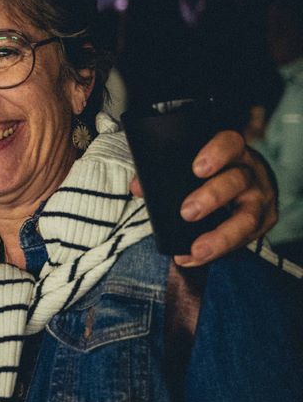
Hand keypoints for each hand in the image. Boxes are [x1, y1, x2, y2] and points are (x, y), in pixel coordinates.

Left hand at [130, 130, 277, 266]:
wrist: (247, 185)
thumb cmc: (213, 173)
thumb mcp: (195, 165)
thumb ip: (164, 173)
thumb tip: (137, 188)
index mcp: (232, 152)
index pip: (230, 144)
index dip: (217, 154)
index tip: (197, 169)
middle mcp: (251, 172)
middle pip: (237, 181)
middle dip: (212, 197)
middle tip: (187, 212)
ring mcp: (260, 197)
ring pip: (247, 217)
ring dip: (220, 236)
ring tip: (197, 249)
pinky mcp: (264, 221)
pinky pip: (245, 239)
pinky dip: (218, 251)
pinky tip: (194, 258)